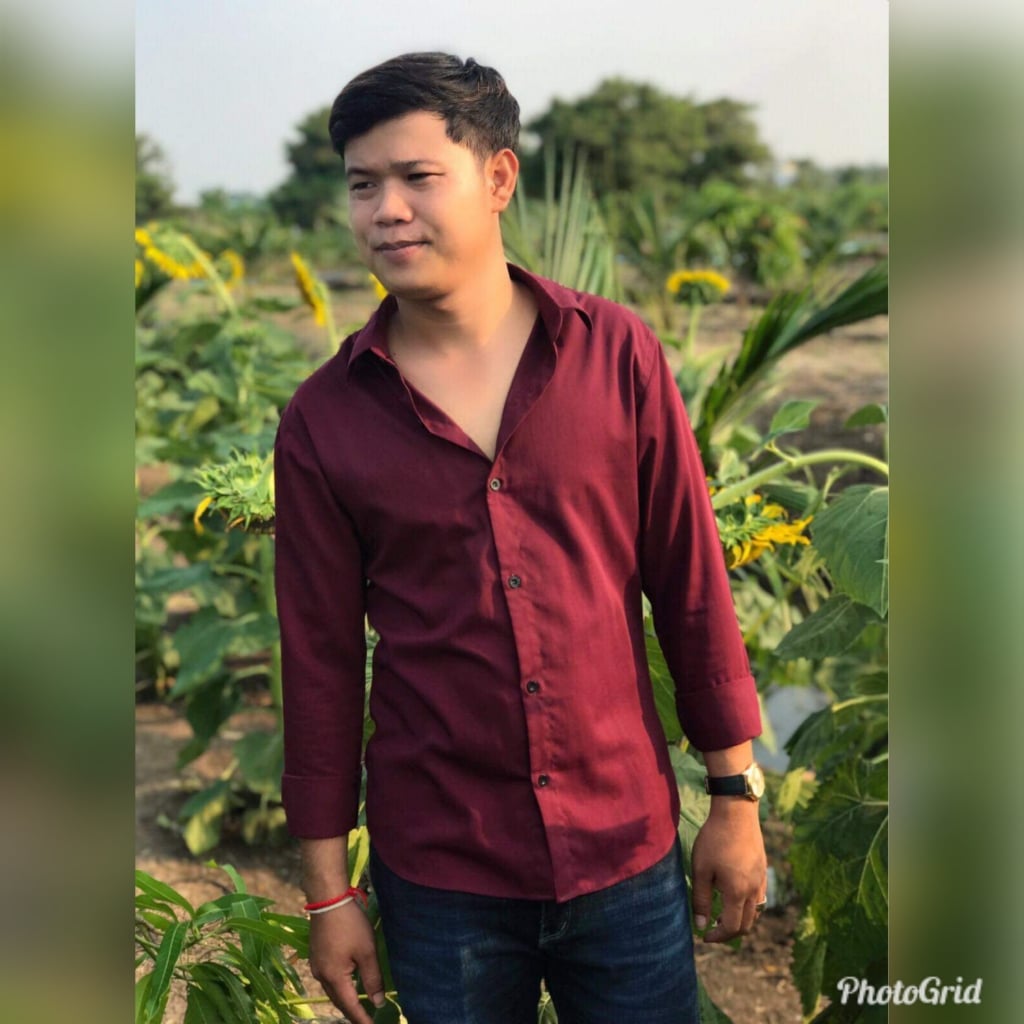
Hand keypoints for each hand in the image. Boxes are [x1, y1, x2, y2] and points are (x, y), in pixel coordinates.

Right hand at [308, 902, 384, 1023]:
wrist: (328, 899)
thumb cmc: (350, 924)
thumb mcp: (366, 951)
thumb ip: (372, 978)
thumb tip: (378, 1003)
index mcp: (334, 978)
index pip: (350, 1006)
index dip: (362, 1019)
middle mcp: (321, 976)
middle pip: (339, 1001)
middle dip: (353, 1012)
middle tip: (367, 1019)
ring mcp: (316, 965)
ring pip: (332, 991)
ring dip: (345, 999)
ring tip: (360, 1006)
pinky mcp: (316, 955)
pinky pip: (328, 979)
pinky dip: (339, 987)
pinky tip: (348, 983)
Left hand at [690, 798, 766, 942]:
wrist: (736, 812)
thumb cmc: (714, 839)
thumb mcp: (701, 869)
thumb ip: (701, 899)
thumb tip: (701, 926)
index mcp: (737, 892)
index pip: (732, 927)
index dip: (718, 937)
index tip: (705, 937)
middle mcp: (754, 890)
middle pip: (747, 924)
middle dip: (730, 932)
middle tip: (713, 929)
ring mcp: (761, 879)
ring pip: (756, 911)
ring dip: (741, 919)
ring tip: (723, 914)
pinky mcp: (763, 868)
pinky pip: (760, 897)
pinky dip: (749, 905)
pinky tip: (735, 896)